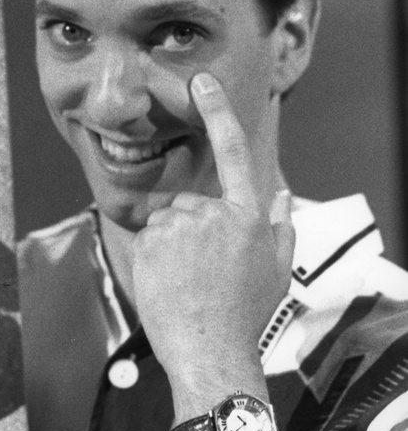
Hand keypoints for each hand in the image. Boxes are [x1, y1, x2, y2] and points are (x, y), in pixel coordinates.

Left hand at [131, 73, 293, 417]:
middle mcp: (211, 214)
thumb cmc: (246, 314)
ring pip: (167, 224)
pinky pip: (148, 239)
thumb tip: (281, 197)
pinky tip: (168, 283)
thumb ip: (280, 229)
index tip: (200, 82)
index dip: (216, 112)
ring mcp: (178, 228)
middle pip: (191, 206)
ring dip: (172, 246)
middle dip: (192, 231)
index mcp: (247, 216)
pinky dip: (154, 257)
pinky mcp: (149, 243)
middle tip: (204, 273)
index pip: (232, 151)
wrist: (209, 349)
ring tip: (187, 282)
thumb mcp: (277, 271)